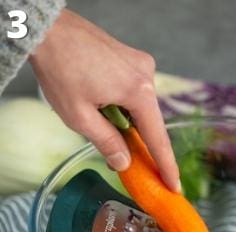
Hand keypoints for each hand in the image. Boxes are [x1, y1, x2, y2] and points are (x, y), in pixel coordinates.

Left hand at [29, 9, 179, 191]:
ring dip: (125, 115)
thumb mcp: (78, 116)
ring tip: (94, 108)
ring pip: (140, 103)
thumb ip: (106, 142)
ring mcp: (141, 63)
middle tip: (122, 154)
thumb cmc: (59, 68)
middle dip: (135, 136)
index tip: (174, 185)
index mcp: (139, 92)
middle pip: (149, 120)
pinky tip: (99, 95)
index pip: (157, 138)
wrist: (47, 29)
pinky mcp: (133, 57)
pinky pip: (134, 87)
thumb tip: (124, 163)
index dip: (165, 165)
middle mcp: (147, 76)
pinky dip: (122, 99)